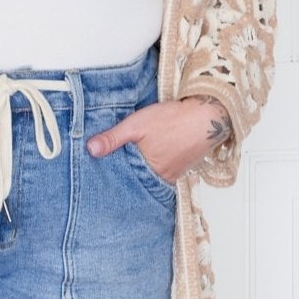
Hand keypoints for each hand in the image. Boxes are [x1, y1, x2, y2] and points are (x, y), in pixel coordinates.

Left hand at [85, 94, 233, 183]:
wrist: (207, 116)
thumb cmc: (173, 120)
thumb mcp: (137, 125)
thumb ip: (113, 138)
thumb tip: (91, 149)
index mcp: (148, 171)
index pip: (123, 181)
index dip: (112, 177)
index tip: (100, 174)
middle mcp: (162, 178)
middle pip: (137, 181)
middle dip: (125, 176)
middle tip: (111, 170)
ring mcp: (173, 174)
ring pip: (150, 177)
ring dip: (140, 171)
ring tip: (128, 163)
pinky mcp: (181, 167)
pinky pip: (162, 172)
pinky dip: (154, 167)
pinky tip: (148, 158)